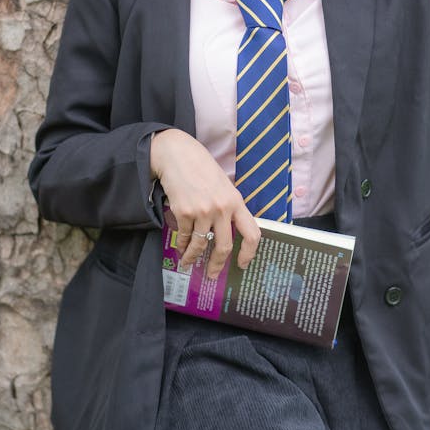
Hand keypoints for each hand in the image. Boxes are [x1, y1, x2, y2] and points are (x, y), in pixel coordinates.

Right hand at [151, 129, 259, 279]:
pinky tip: (180, 248)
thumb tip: (229, 232)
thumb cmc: (201, 168)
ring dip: (193, 258)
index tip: (243, 264)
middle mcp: (222, 208)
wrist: (177, 155)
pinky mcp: (184, 212)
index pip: (252, 233)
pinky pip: (185, 236)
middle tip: (212, 274)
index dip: (249, 253)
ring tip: (188, 263)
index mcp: (236, 201)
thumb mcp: (224, 185)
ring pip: (201, 245)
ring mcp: (203, 211)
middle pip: (224, 246)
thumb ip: (229, 207)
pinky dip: (182, 245)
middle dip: (217, 265)